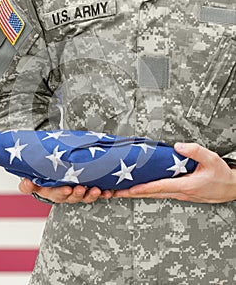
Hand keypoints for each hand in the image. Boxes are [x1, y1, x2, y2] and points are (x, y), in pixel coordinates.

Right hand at [19, 178, 112, 203]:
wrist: (51, 179)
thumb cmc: (42, 181)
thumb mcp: (32, 183)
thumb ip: (27, 185)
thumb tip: (26, 182)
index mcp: (53, 192)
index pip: (56, 194)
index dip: (62, 193)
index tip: (67, 189)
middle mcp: (66, 195)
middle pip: (73, 197)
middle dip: (78, 194)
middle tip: (81, 189)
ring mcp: (78, 193)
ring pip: (85, 197)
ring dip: (91, 195)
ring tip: (96, 190)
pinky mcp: (88, 190)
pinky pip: (97, 193)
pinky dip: (103, 193)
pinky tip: (109, 192)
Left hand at [114, 143, 235, 202]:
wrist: (232, 188)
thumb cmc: (222, 176)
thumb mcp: (211, 160)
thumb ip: (194, 151)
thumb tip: (177, 146)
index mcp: (185, 186)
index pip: (159, 187)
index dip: (143, 188)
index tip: (129, 189)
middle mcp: (180, 193)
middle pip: (152, 193)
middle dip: (133, 193)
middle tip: (116, 192)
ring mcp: (180, 194)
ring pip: (156, 194)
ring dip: (139, 193)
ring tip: (123, 190)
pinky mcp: (182, 193)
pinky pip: (162, 192)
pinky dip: (149, 190)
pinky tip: (143, 187)